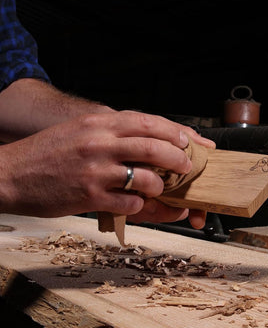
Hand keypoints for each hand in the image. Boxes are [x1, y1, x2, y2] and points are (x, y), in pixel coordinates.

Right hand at [0, 110, 213, 224]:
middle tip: (186, 167)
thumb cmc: (47, 153)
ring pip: (145, 177)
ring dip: (160, 185)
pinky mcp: (89, 195)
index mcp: (99, 123)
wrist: (9, 173)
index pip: (148, 122)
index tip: (189, 140)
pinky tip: (135, 204)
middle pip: (154, 147)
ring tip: (160, 189)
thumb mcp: (80, 130)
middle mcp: (100, 143)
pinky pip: (128, 203)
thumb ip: (111, 131)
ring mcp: (95, 170)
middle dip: (178, 158)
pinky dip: (139, 206)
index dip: (174, 131)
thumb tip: (144, 138)